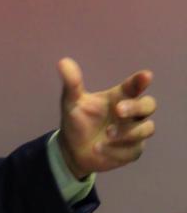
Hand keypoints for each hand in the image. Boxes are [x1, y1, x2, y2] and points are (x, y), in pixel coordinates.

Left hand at [57, 58, 155, 177]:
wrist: (72, 150)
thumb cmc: (77, 121)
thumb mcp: (71, 102)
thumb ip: (72, 83)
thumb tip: (63, 62)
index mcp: (119, 97)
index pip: (135, 86)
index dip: (141, 80)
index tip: (146, 76)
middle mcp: (131, 113)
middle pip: (148, 105)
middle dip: (136, 107)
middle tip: (118, 110)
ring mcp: (135, 132)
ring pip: (146, 129)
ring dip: (127, 132)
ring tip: (106, 135)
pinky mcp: (132, 151)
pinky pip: (133, 149)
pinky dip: (116, 150)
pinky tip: (99, 149)